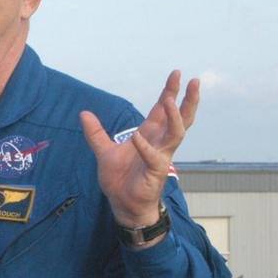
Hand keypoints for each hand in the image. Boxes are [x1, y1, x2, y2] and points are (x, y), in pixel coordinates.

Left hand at [80, 71, 199, 228]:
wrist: (122, 204)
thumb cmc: (119, 179)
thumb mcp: (104, 151)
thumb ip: (95, 133)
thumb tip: (84, 113)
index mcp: (150, 134)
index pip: (163, 109)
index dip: (170, 92)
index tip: (177, 73)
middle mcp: (159, 143)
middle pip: (181, 118)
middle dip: (188, 100)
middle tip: (194, 81)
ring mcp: (161, 156)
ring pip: (177, 134)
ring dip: (174, 117)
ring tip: (169, 100)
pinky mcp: (156, 172)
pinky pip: (154, 156)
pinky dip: (145, 147)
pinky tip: (137, 137)